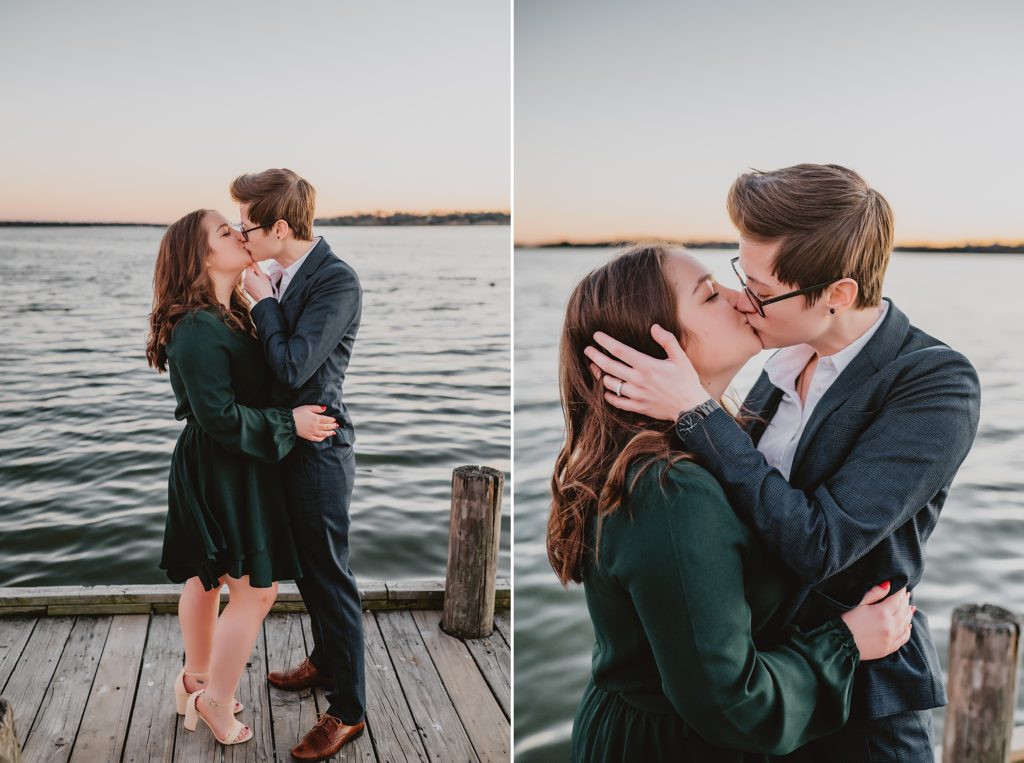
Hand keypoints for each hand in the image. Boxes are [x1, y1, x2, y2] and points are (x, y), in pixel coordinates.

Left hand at [244, 265, 273, 301]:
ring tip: (262, 283)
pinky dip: (253, 284)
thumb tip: (253, 262)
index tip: (258, 269)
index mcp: (248, 275)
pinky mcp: (246, 290)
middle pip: (249, 273)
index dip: (254, 267)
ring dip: (255, 279)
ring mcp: (245, 285)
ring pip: (250, 279)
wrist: (264, 299)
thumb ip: (257, 268)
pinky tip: (259, 287)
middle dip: (255, 274)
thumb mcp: (262, 276)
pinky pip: (249, 284)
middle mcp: (245, 280)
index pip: (248, 266)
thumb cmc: (265, 287)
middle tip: (263, 277)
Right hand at [292, 405, 338, 441]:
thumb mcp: (307, 407)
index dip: (332, 420)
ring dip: (330, 433)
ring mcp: (313, 432)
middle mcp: (316, 426)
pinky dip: (322, 438)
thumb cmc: (297, 413)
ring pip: (324, 434)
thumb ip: (317, 408)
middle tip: (337, 426)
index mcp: (316, 418)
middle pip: (327, 427)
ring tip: (334, 432)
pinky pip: (317, 439)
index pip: (327, 420)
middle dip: (333, 426)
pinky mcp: (308, 437)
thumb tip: (325, 408)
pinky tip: (324, 437)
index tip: (335, 420)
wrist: (289, 422)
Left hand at [582, 324, 709, 420]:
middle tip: (587, 350)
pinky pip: (616, 401)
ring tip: (597, 368)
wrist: (691, 408)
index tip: (596, 336)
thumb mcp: (680, 357)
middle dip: (595, 357)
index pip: (620, 351)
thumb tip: (654, 327)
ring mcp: (636, 395)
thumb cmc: (686, 380)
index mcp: (647, 366)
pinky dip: (609, 395)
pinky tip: (607, 389)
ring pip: (610, 384)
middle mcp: (638, 380)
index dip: (605, 342)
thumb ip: (667, 340)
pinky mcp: (637, 407)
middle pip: (609, 367)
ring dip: (602, 375)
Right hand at [840, 582, 914, 660]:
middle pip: (903, 611)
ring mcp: (891, 638)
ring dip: (908, 614)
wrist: (840, 643)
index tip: (902, 588)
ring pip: (906, 624)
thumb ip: (874, 593)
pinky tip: (908, 625)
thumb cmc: (846, 621)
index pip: (897, 600)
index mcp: (881, 613)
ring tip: (909, 608)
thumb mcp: (858, 604)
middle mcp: (889, 626)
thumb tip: (888, 585)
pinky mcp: (889, 647)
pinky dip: (908, 630)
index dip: (901, 592)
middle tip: (906, 595)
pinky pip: (904, 637)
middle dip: (905, 602)